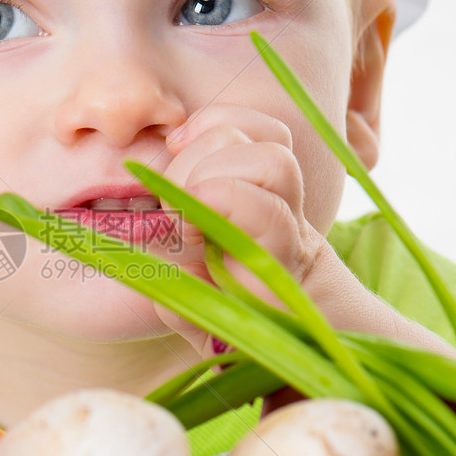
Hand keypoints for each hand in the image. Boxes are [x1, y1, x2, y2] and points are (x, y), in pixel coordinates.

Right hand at [154, 103, 331, 357]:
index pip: (268, 210)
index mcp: (278, 263)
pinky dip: (208, 122)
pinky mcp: (260, 160)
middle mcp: (290, 216)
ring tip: (176, 184)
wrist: (285, 304)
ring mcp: (279, 185)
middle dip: (204, 175)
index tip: (183, 229)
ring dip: (203, 148)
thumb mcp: (207, 335)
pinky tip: (179, 145)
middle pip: (269, 160)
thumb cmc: (239, 323)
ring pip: (259, 134)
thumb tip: (166, 282)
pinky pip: (248, 120)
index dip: (222, 198)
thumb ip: (185, 314)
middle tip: (175, 215)